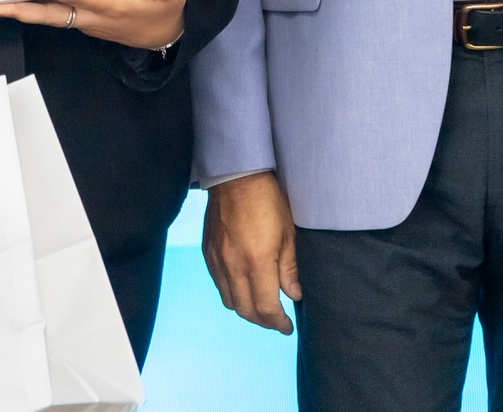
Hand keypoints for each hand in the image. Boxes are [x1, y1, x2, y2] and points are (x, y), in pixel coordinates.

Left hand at [0, 0, 186, 50]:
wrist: (170, 37)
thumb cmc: (168, 10)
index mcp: (110, 6)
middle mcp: (93, 18)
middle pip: (49, 16)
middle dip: (17, 13)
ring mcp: (88, 23)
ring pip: (49, 18)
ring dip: (20, 14)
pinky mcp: (87, 22)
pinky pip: (56, 16)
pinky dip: (35, 12)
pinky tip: (20, 6)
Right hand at [202, 171, 299, 333]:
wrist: (236, 176)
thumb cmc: (268, 201)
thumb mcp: (288, 234)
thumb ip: (289, 269)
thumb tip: (294, 295)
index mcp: (257, 263)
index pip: (266, 307)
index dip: (278, 322)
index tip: (287, 327)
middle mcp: (233, 267)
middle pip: (245, 310)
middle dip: (263, 321)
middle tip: (277, 321)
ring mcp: (217, 260)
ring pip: (229, 300)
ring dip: (246, 309)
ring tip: (261, 306)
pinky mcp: (208, 252)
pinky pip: (218, 284)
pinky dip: (232, 293)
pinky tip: (243, 286)